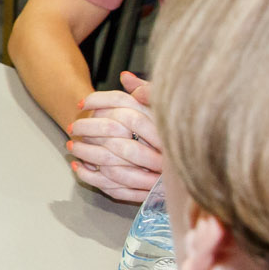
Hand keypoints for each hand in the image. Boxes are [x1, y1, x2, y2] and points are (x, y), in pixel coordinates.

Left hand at [66, 72, 161, 202]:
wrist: (196, 169)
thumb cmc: (174, 134)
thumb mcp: (165, 109)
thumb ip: (146, 91)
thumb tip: (125, 76)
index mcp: (164, 125)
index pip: (125, 106)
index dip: (98, 101)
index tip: (81, 103)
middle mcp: (162, 149)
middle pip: (114, 134)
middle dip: (87, 129)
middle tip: (72, 127)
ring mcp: (156, 174)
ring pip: (111, 163)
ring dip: (87, 154)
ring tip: (73, 147)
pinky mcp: (148, 193)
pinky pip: (113, 186)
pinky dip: (92, 177)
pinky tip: (80, 168)